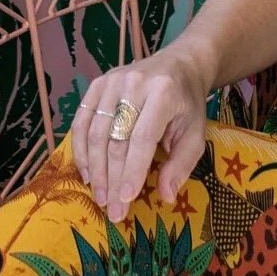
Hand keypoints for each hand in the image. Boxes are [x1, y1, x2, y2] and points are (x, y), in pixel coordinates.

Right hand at [72, 47, 211, 222]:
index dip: (132, 171)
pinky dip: (80, 149)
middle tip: (113, 211)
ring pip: (95, 132)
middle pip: (116, 138)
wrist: (179, 64)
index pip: (142, 138)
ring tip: (100, 197)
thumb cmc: (187, 104)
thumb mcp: (196, 133)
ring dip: (95, 169)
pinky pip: (82, 120)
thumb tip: (166, 196)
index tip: (125, 200)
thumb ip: (182, 163)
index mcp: (163, 93)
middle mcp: (134, 84)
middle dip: (112, 179)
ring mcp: (112, 81)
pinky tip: (87, 173)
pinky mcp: (97, 84)